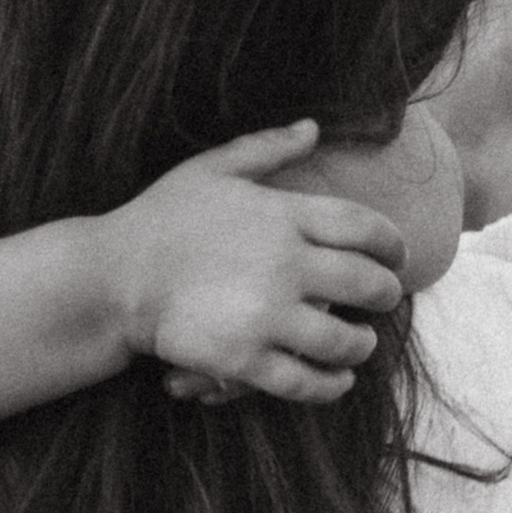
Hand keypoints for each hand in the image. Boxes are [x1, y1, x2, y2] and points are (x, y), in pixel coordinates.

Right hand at [104, 122, 406, 405]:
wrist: (114, 275)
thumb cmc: (162, 217)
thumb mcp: (212, 168)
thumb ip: (267, 148)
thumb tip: (314, 127)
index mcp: (283, 215)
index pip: (365, 228)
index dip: (392, 244)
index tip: (396, 256)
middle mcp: (285, 265)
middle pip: (367, 285)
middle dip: (385, 295)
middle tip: (383, 300)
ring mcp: (266, 316)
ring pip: (345, 341)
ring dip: (362, 345)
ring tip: (360, 343)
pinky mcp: (245, 360)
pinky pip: (307, 381)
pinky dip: (331, 385)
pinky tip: (337, 379)